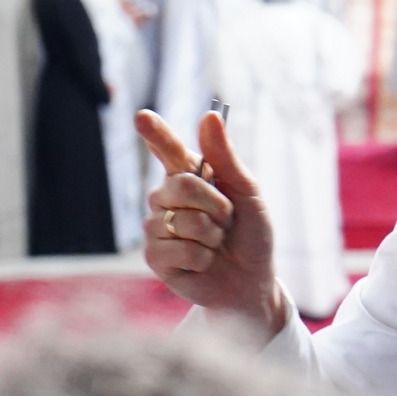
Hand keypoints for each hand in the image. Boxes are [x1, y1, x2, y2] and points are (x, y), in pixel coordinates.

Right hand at [136, 109, 289, 334]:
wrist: (253, 279)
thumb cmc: (251, 234)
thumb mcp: (248, 192)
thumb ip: (225, 157)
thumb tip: (209, 115)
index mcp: (190, 176)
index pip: (168, 150)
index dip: (156, 133)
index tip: (143, 117)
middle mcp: (167, 198)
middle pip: (181, 186)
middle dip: (216, 206)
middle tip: (228, 220)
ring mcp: (157, 227)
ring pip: (181, 220)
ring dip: (211, 235)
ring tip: (216, 243)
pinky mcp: (154, 257)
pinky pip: (175, 249)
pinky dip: (200, 257)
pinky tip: (204, 262)